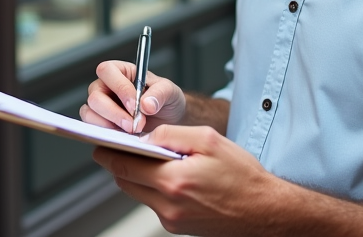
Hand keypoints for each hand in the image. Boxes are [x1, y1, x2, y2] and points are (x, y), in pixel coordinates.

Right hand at [81, 60, 185, 133]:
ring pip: (89, 112)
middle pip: (95, 95)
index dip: (119, 88)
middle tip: (134, 124)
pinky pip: (91, 126)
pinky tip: (122, 135)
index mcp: (121, 71)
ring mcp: (101, 105)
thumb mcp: (170, 92)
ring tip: (131, 130)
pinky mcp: (99, 122)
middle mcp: (106, 86)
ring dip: (109, 124)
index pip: (108, 71)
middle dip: (115, 112)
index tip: (136, 106)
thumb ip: (159, 94)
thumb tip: (146, 104)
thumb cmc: (166, 101)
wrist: (169, 121)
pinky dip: (104, 133)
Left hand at [93, 125, 277, 235]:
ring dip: (138, 175)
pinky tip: (169, 174)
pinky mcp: (178, 227)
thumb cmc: (242, 175)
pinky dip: (154, 187)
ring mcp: (172, 220)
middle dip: (120, 163)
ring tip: (148, 157)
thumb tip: (146, 137)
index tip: (98, 144)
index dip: (108, 153)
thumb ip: (172, 135)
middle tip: (119, 146)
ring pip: (139, 193)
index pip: (125, 166)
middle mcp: (168, 205)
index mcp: (174, 181)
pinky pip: (155, 203)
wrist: (264, 210)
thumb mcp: (209, 140)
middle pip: (126, 182)